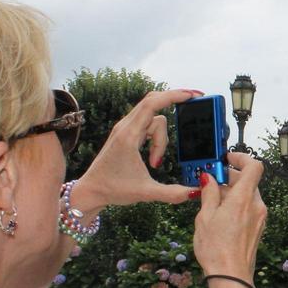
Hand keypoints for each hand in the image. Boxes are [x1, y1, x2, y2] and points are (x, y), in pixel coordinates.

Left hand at [74, 89, 203, 209]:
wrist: (90, 191)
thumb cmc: (113, 190)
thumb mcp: (146, 193)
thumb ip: (173, 193)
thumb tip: (196, 192)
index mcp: (128, 136)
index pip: (152, 104)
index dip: (173, 96)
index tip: (192, 95)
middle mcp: (125, 127)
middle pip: (153, 102)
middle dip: (174, 99)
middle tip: (194, 99)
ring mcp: (124, 129)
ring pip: (153, 117)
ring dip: (162, 137)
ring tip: (155, 162)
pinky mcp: (126, 134)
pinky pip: (147, 124)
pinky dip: (156, 137)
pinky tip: (155, 156)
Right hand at [193, 152, 266, 281]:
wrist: (231, 276)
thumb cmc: (216, 249)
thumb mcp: (205, 217)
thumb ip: (209, 193)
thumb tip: (209, 179)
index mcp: (243, 199)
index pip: (254, 166)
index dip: (241, 158)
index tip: (227, 158)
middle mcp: (256, 205)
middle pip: (248, 180)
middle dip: (230, 177)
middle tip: (211, 180)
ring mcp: (259, 217)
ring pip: (248, 194)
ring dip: (232, 192)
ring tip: (211, 200)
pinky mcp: (258, 227)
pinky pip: (249, 208)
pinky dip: (236, 204)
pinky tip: (220, 214)